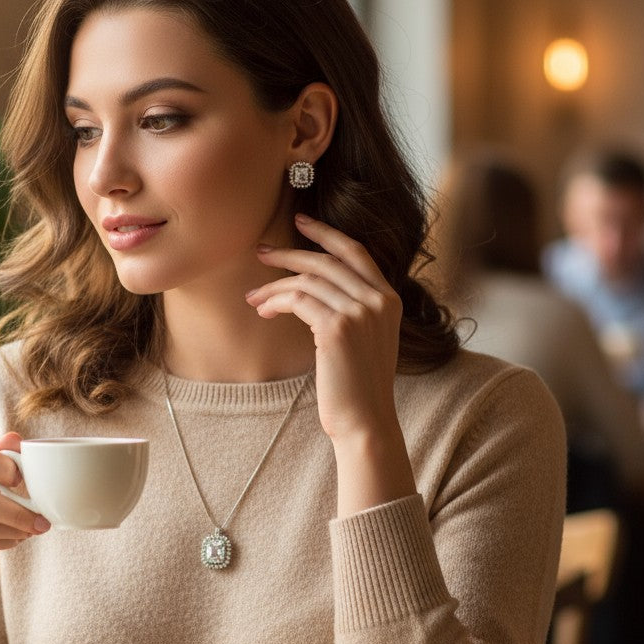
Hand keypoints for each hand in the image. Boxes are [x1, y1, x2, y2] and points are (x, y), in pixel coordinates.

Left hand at [246, 214, 402, 442]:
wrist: (364, 421)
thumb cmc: (357, 388)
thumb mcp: (365, 340)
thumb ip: (352, 310)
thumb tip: (310, 289)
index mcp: (389, 299)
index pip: (355, 251)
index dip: (326, 233)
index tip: (299, 221)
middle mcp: (378, 300)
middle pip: (326, 260)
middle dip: (289, 253)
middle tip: (261, 252)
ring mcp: (360, 312)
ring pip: (308, 279)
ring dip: (274, 285)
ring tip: (254, 297)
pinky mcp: (337, 327)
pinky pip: (298, 299)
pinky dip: (276, 300)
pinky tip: (264, 310)